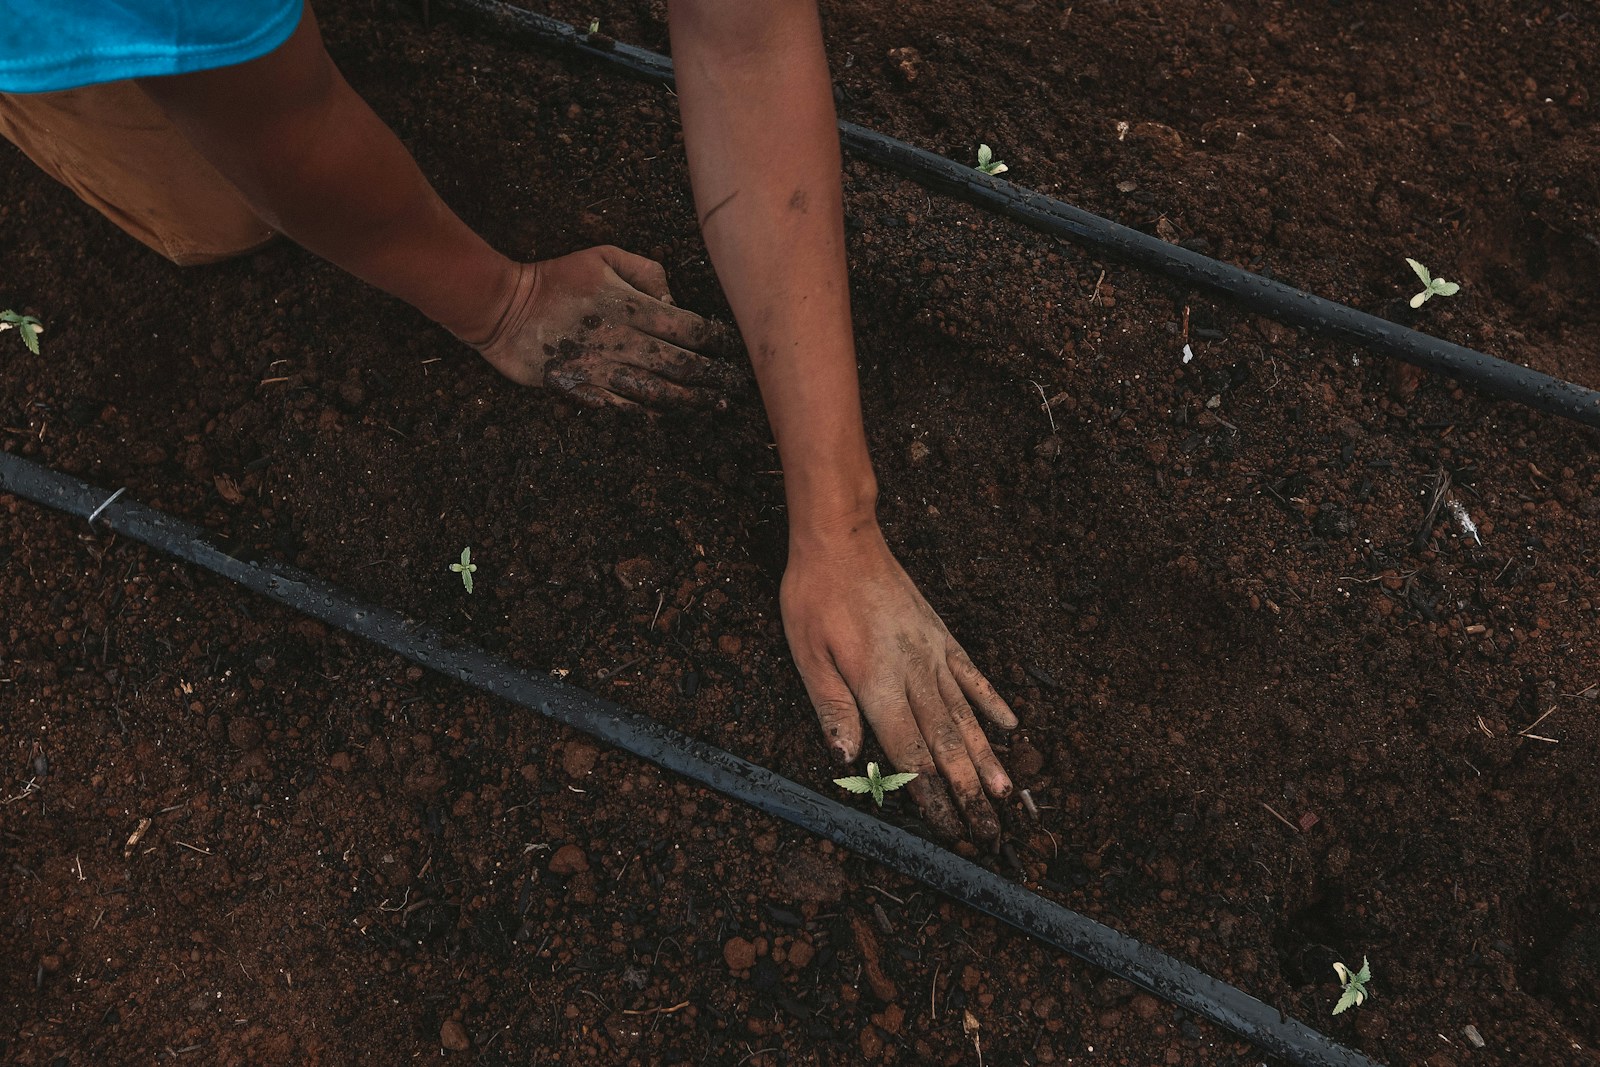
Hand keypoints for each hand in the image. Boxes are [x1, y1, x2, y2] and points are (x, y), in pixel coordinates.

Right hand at [468, 245, 735, 407]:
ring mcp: (600, 368)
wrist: (502, 308)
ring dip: (687, 401)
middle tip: (732, 387)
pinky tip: (668, 416)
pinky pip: (621, 406)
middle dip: (711, 377)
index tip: (730, 349)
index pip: (688, 327)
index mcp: (630, 306)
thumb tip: (674, 300)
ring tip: (710, 406)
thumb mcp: (604, 256)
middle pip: (680, 364)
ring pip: (656, 391)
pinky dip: (647, 413)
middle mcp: (621, 340)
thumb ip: (646, 271)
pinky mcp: (579, 387)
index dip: (715, 340)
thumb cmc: (557, 277)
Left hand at [781, 525, 1017, 847]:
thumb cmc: (816, 596)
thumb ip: (833, 710)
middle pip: (946, 745)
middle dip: (967, 793)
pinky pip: (972, 676)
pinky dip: (992, 704)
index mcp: (879, 685)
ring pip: (966, 717)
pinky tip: (1010, 727)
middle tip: (990, 831)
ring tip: (1009, 793)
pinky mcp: (940, 635)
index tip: (949, 830)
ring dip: (987, 759)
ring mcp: (933, 654)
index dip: (930, 797)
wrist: (842, 540)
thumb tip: (847, 761)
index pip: (909, 754)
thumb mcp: (807, 655)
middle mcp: (914, 675)